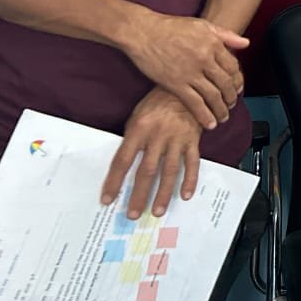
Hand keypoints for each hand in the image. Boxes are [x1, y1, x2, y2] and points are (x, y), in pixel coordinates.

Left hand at [101, 88, 203, 218]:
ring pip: (169, 171)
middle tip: (133, 214)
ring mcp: (177, 138)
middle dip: (139, 195)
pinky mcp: (193, 139)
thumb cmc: (158, 101)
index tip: (108, 199)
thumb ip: (132, 139)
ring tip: (158, 210)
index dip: (114, 182)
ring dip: (163, 193)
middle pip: (146, 171)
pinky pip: (192, 162)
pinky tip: (186, 194)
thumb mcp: (138, 115)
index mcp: (139, 129)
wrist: (186, 87)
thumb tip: (123, 165)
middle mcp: (158, 135)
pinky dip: (190, 179)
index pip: (123, 160)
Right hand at [121, 14, 246, 129]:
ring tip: (223, 117)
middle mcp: (205, 58)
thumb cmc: (170, 27)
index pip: (233, 67)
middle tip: (231, 104)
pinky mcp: (175, 84)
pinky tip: (209, 123)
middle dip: (231, 97)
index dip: (238, 80)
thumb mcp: (202, 24)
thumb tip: (245, 43)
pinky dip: (204, 115)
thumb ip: (225, 35)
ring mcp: (191, 72)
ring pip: (213, 95)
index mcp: (213, 44)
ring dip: (221, 109)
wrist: (143, 32)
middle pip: (226, 83)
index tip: (237, 87)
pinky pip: (194, 103)